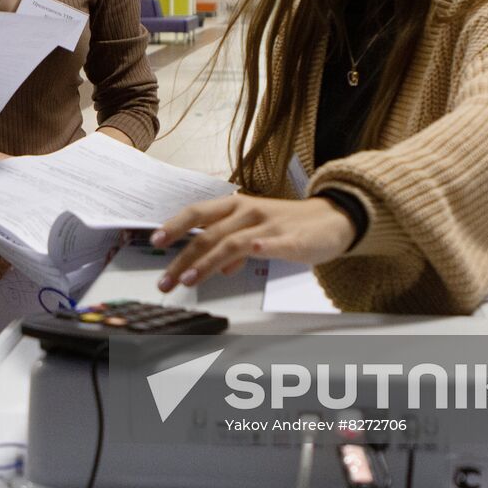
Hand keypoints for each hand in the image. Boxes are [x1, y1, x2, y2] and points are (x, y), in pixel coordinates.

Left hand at [151, 195, 356, 292]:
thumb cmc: (288, 224)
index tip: (155, 240)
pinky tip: (254, 251)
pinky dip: (263, 246)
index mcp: (236, 207)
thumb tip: (217, 269)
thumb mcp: (255, 231)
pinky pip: (276, 243)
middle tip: (166, 281)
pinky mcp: (294, 239)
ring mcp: (270, 226)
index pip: (198, 213)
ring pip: (233, 242)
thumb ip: (233, 248)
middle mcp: (248, 212)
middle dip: (183, 259)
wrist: (333, 218)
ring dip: (208, 262)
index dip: (175, 225)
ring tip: (189, 279)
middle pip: (208, 234)